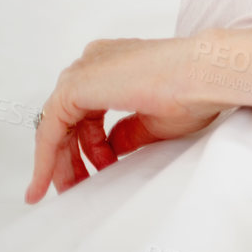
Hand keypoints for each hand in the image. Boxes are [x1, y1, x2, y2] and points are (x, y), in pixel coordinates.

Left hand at [26, 37, 229, 204]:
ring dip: (61, 161)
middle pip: (69, 118)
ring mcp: (83, 72)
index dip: (89, 145)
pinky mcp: (73, 87)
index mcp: (114, 63)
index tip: (94, 170)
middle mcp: (94, 63)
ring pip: (57, 124)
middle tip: (77, 186)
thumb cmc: (194, 91)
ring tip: (70, 189)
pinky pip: (50, 129)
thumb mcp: (154, 122)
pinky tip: (48, 180)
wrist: (205, 75)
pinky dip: (47, 157)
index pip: (87, 111)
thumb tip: (111, 147)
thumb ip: (126, 133)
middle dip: (72, 157)